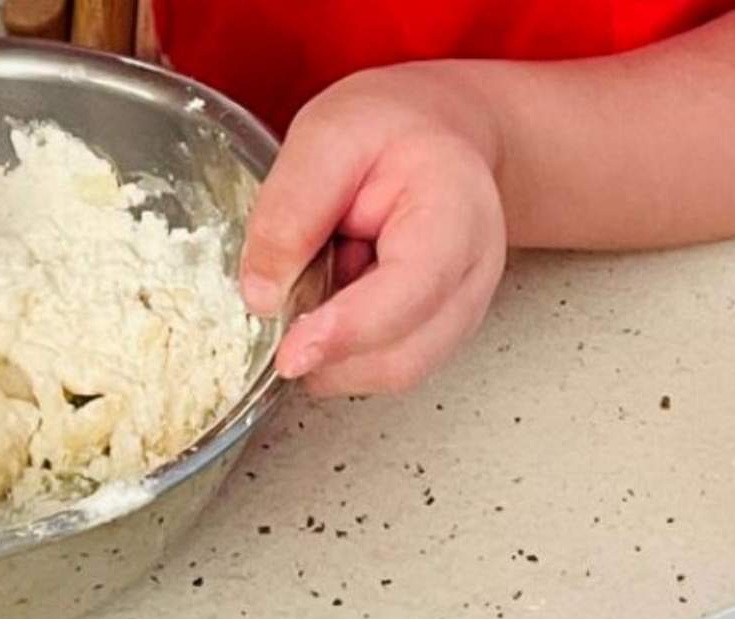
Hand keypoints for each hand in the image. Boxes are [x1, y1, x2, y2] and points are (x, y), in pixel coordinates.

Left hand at [239, 66, 507, 396]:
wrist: (437, 135)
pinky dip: (343, 350)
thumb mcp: (327, 137)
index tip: (290, 352)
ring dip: (333, 351)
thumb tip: (261, 296)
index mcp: (457, 211)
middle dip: (329, 353)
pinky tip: (335, 299)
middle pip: (403, 356)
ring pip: (390, 372)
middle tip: (280, 313)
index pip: (411, 289)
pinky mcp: (437, 334)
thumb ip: (292, 210)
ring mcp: (461, 312)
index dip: (348, 329)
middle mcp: (472, 275)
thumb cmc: (392, 129)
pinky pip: (382, 366)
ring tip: (319, 281)